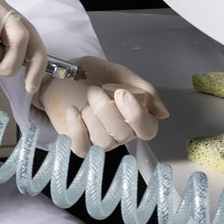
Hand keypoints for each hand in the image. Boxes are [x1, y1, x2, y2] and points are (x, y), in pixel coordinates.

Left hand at [36, 55, 168, 156]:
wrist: (61, 74)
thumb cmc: (91, 74)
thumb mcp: (119, 74)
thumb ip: (144, 90)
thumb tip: (163, 113)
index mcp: (134, 116)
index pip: (147, 129)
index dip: (136, 115)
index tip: (121, 93)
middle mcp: (120, 132)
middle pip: (123, 134)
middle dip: (106, 110)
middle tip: (94, 91)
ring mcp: (100, 140)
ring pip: (103, 142)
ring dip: (91, 117)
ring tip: (84, 99)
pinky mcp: (79, 143)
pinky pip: (82, 148)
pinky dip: (77, 129)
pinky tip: (73, 111)